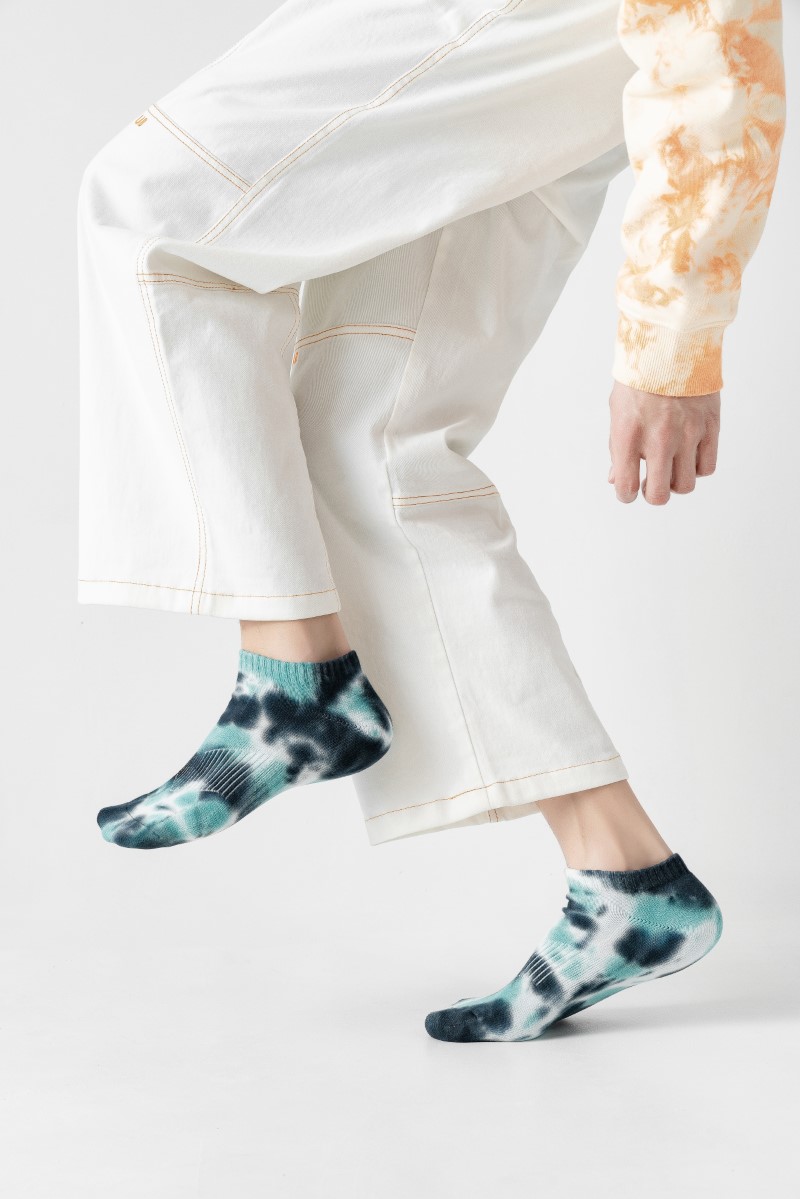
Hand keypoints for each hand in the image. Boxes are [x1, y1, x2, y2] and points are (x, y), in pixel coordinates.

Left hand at [608, 382, 720, 504]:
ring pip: (686, 485)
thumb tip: (616, 480)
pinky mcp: (710, 427)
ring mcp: (688, 433)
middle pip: (660, 495)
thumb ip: (617, 449)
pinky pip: (707, 467)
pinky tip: (688, 454)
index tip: (628, 490)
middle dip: (652, 493)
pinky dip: (697, 467)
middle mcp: (660, 438)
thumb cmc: (640, 378)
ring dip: (676, 481)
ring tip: (670, 465)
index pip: (626, 487)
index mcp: (629, 435)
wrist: (672, 343)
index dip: (625, 495)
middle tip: (650, 481)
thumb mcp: (617, 411)